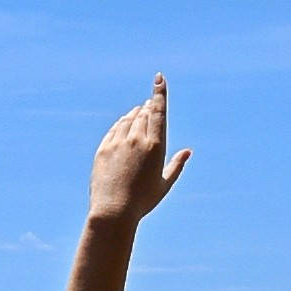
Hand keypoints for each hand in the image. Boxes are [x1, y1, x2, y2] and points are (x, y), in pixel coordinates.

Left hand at [88, 78, 189, 227]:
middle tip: (150, 105)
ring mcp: (118, 143)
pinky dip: (120, 125)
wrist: (113, 211)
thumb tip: (188, 151)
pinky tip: (123, 126)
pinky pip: (113, 130)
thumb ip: (177, 165)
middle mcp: (136, 140)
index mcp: (155, 146)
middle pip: (143, 114)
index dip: (159, 92)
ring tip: (138, 113)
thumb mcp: (164, 184)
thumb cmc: (142, 202)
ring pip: (127, 120)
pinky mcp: (103, 149)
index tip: (159, 78)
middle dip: (148, 108)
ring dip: (134, 114)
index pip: (158, 111)